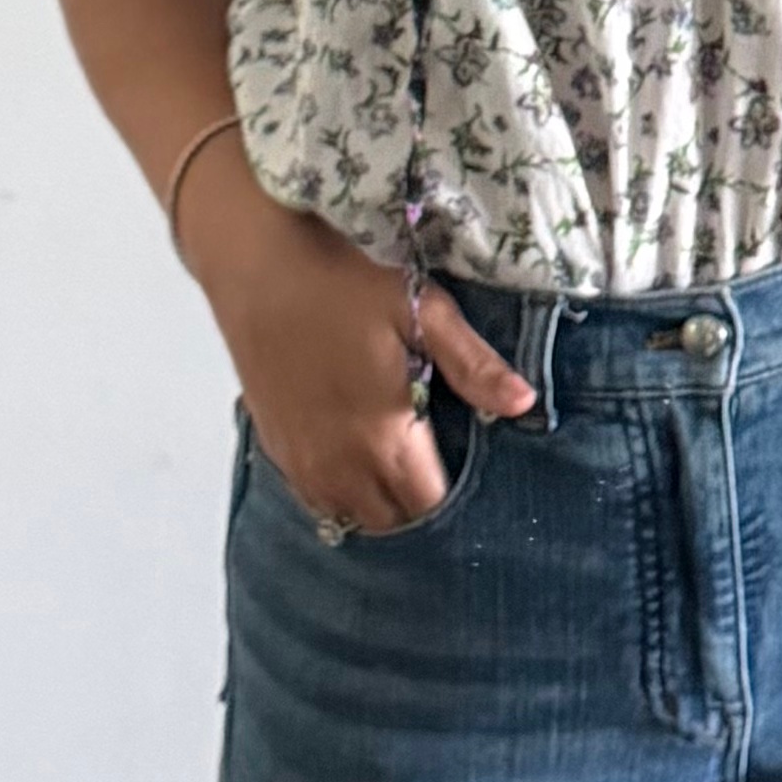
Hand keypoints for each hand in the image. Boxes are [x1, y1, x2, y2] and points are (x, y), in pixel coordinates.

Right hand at [180, 173, 535, 532]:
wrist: (256, 260)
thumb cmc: (342, 278)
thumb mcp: (421, 309)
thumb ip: (472, 365)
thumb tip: (525, 403)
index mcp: (382, 438)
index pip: (429, 507)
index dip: (458, 497)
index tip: (473, 468)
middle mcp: (338, 466)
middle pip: (392, 521)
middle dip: (420, 503)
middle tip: (442, 461)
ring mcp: (300, 462)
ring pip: (351, 514)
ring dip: (379, 502)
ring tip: (402, 461)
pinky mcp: (275, 447)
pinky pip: (316, 497)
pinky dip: (342, 489)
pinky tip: (357, 451)